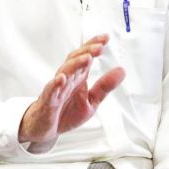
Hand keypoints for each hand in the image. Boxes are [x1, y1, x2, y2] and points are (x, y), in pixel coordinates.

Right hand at [18, 34, 125, 151]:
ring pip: (65, 72)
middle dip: (87, 51)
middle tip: (99, 47)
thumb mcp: (91, 100)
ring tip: (87, 58)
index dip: (94, 45)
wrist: (47, 130)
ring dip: (75, 64)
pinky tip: (61, 79)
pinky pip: (51, 91)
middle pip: (75, 60)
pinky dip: (55, 84)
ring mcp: (57, 89)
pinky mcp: (49, 102)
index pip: (85, 56)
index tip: (105, 38)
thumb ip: (105, 86)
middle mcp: (67, 79)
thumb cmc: (66, 113)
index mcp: (78, 77)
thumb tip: (121, 71)